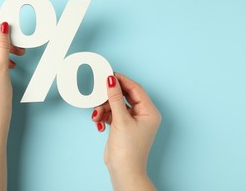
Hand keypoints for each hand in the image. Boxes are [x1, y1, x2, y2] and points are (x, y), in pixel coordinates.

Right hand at [91, 73, 160, 190]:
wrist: (123, 170)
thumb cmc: (129, 150)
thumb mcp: (121, 120)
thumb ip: (115, 98)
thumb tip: (111, 81)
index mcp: (149, 112)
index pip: (135, 89)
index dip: (122, 81)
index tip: (109, 75)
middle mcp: (142, 114)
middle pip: (124, 96)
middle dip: (109, 98)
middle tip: (99, 94)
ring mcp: (131, 120)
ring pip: (115, 105)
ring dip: (104, 109)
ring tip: (97, 117)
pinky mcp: (122, 126)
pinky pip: (111, 114)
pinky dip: (104, 117)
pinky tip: (99, 124)